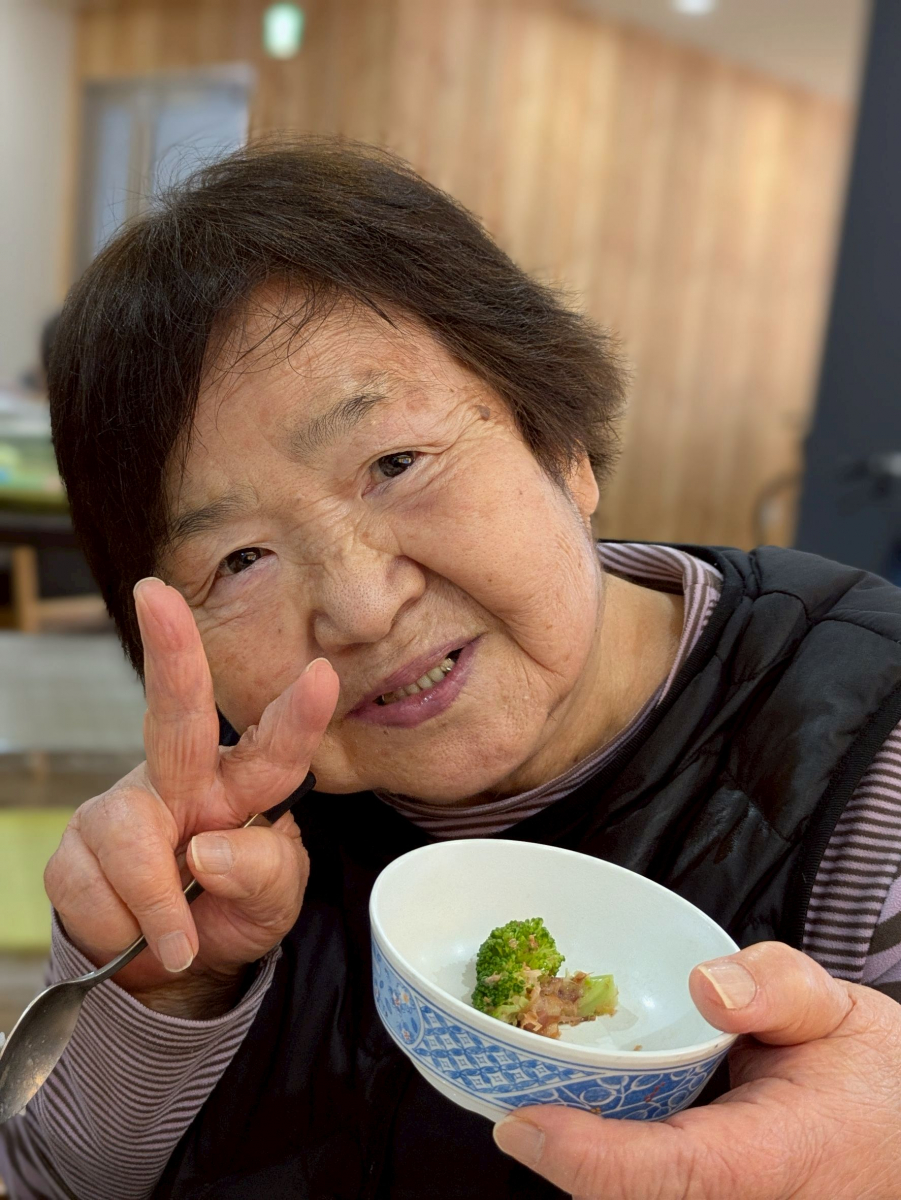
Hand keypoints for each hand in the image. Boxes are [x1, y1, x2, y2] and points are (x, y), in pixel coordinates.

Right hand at [44, 577, 338, 1011]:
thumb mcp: (271, 904)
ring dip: (152, 900)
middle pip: (176, 714)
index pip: (276, 748)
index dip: (299, 716)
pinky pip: (87, 884)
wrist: (170, 967)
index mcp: (245, 786)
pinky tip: (130, 932)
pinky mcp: (76, 847)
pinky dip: (117, 927)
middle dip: (171, 654)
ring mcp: (125, 808)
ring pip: (127, 830)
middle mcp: (183, 779)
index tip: (322, 674)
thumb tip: (206, 853)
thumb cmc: (232, 912)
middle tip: (156, 596)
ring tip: (176, 942)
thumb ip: (259, 874)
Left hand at [492, 942, 900, 1198]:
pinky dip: (605, 1163)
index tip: (520, 1121)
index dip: (586, 1158)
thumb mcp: (837, 1011)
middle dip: (562, 1160)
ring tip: (531, 1101)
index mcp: (769, 1162)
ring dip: (580, 1165)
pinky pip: (649, 1192)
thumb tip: (708, 986)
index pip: (668, 1176)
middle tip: (507, 1096)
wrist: (900, 1136)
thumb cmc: (872, 1080)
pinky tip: (577, 1121)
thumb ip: (778, 988)